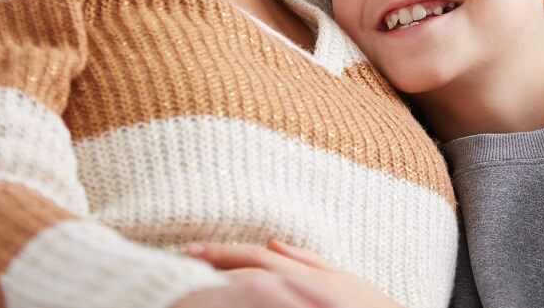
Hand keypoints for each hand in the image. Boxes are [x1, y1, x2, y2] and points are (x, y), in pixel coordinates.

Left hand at [183, 240, 404, 307]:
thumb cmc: (369, 306)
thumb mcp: (343, 278)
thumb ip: (306, 260)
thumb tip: (273, 241)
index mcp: (306, 276)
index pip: (256, 256)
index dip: (220, 253)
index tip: (188, 252)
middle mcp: (299, 290)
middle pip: (245, 277)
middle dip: (211, 271)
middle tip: (174, 269)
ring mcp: (297, 305)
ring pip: (249, 294)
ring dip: (219, 292)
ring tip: (189, 289)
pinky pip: (261, 306)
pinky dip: (241, 303)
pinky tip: (222, 301)